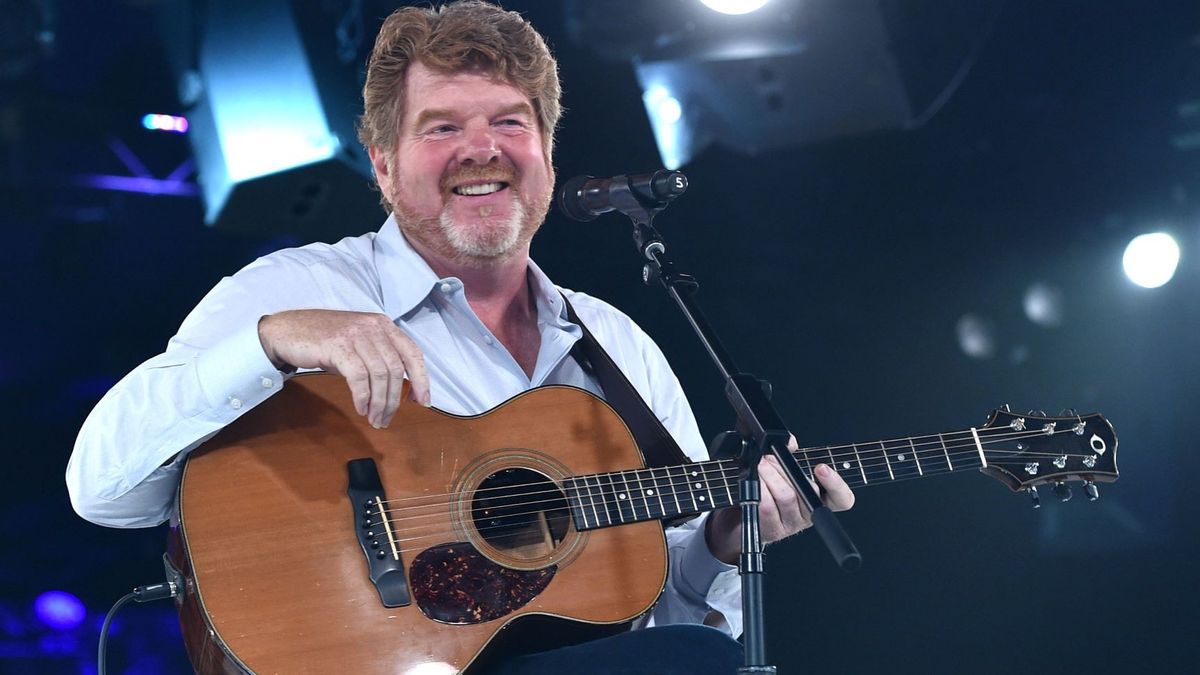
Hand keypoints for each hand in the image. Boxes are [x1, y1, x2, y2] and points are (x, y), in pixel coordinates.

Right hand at [257, 309, 429, 427]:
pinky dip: (363, 396)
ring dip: (380, 403)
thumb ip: (378, 358)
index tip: (423, 401)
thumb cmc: (324, 341)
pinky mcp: (338, 345)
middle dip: (394, 399)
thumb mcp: (358, 344)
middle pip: (395, 369)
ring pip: (380, 375)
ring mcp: (356, 334)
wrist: (286, 330)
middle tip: (386, 419)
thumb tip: (398, 390)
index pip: (412, 353)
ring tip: (374, 419)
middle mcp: (374, 327)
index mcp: (383, 325)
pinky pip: (359, 377)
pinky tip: (361, 408)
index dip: (421, 379)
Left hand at [705, 450, 854, 564]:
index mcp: (817, 499)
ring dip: (770, 475)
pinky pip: (768, 506)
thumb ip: (789, 452)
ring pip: (787, 496)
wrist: (737, 516)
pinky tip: (752, 481)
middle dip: (784, 468)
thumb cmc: (763, 489)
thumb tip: (790, 442)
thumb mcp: (779, 468)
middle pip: (807, 491)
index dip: (836, 484)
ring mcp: (790, 524)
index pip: (841, 499)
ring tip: (759, 465)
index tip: (822, 468)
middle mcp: (807, 514)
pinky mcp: (771, 530)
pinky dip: (759, 489)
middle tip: (768, 458)